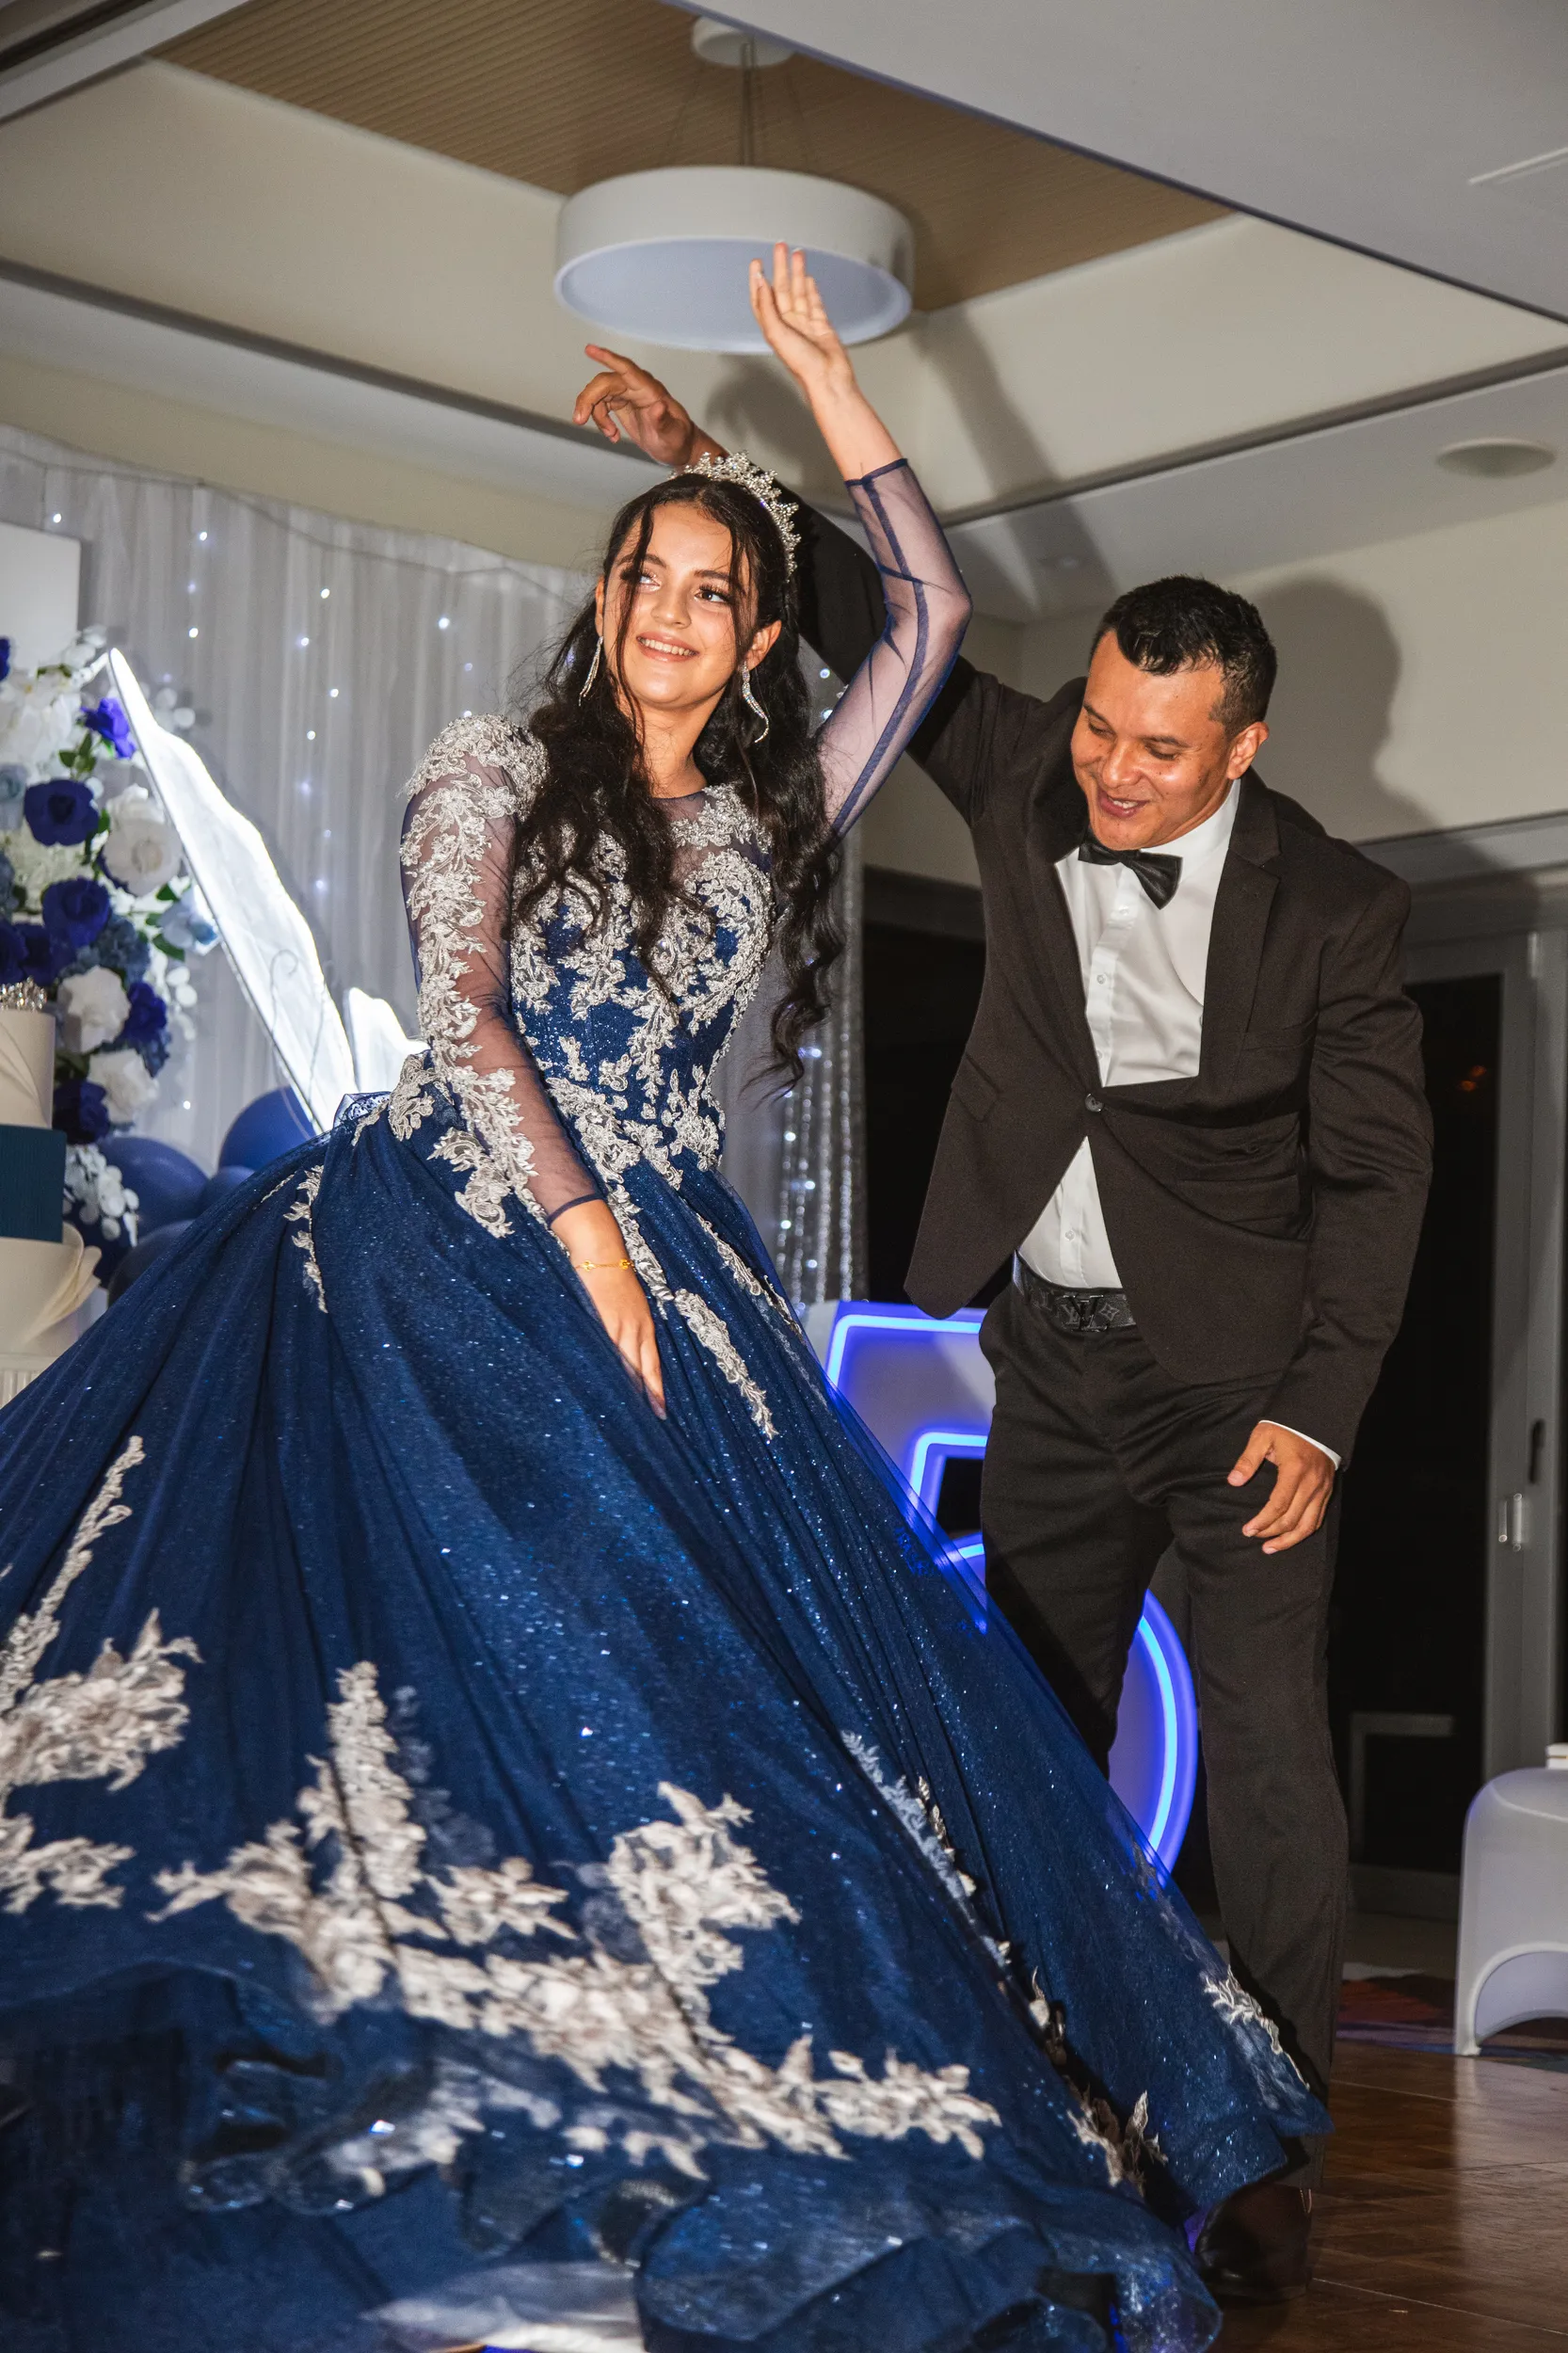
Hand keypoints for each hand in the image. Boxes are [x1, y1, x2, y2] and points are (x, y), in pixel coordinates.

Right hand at [552, 1200, 664, 1414]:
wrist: (600, 1251)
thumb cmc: (612, 1278)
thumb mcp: (627, 1306)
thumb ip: (627, 1329)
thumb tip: (622, 1354)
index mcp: (644, 1326)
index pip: (653, 1365)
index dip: (656, 1390)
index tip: (661, 1413)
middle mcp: (636, 1329)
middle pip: (643, 1370)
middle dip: (647, 1396)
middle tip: (652, 1422)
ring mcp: (619, 1326)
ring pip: (626, 1365)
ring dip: (628, 1389)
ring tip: (629, 1414)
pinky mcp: (602, 1320)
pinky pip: (606, 1351)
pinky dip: (607, 1370)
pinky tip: (603, 1386)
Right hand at [572, 345, 724, 469]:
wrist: (678, 448)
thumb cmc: (679, 441)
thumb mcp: (673, 436)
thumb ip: (665, 423)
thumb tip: (657, 407)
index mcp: (650, 390)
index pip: (626, 369)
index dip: (608, 358)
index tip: (589, 349)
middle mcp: (637, 388)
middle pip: (605, 383)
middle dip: (589, 399)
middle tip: (579, 420)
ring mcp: (629, 395)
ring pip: (600, 394)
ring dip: (594, 414)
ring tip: (610, 435)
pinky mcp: (622, 404)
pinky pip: (602, 405)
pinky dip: (601, 421)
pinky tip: (612, 435)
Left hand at [748, 242, 855, 403]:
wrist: (828, 378)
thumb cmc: (802, 363)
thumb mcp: (777, 332)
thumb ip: (767, 306)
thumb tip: (760, 281)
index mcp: (773, 326)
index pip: (762, 297)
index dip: (758, 280)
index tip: (757, 262)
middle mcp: (788, 324)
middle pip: (782, 289)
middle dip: (780, 267)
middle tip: (780, 246)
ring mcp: (805, 325)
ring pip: (799, 292)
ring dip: (797, 273)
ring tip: (797, 254)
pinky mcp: (821, 326)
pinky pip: (814, 303)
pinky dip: (811, 290)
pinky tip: (808, 279)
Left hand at [1228, 1422, 1334, 1552]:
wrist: (1316, 1420)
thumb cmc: (1286, 1428)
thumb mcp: (1262, 1437)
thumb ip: (1248, 1460)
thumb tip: (1233, 1481)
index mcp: (1295, 1471)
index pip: (1278, 1505)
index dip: (1262, 1521)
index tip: (1248, 1530)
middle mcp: (1311, 1484)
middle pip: (1292, 1519)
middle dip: (1271, 1532)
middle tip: (1253, 1536)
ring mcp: (1322, 1489)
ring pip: (1308, 1525)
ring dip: (1289, 1540)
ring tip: (1271, 1547)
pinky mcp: (1327, 1491)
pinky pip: (1318, 1519)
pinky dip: (1304, 1531)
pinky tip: (1291, 1537)